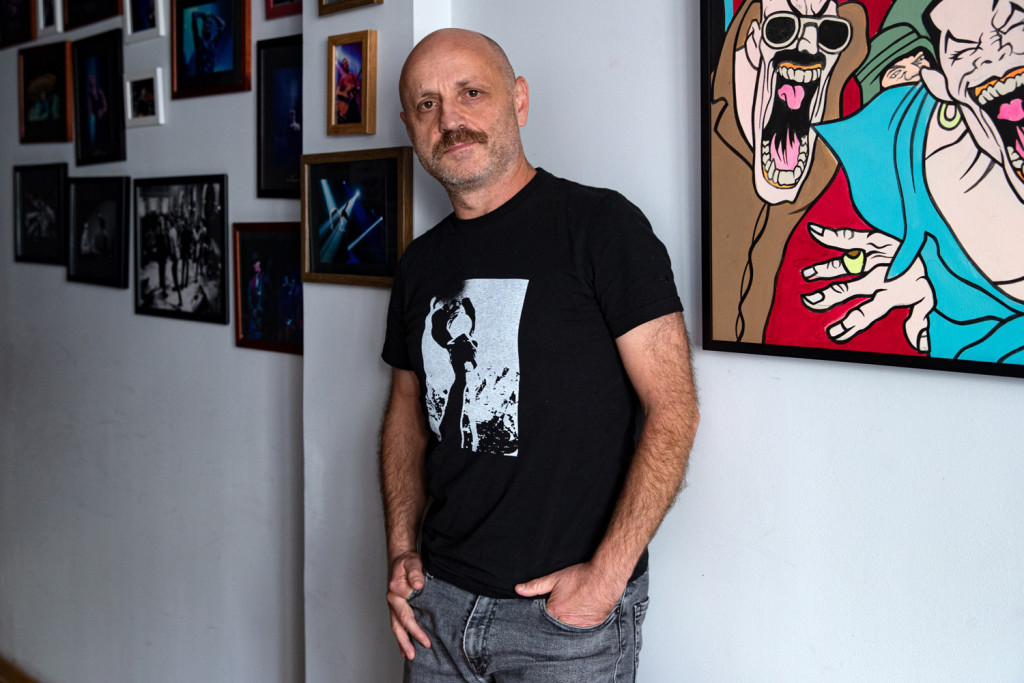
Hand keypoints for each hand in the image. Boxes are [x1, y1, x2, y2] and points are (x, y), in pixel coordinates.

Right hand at [386, 551, 430, 658]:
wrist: (399, 557)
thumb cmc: (406, 561)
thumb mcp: (412, 563)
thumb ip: (415, 573)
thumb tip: (418, 585)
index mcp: (395, 593)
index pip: (406, 616)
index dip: (416, 630)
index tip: (426, 641)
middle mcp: (392, 601)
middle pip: (398, 625)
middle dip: (406, 642)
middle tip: (413, 656)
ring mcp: (392, 604)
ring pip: (396, 626)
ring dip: (402, 641)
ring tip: (408, 655)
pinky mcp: (396, 605)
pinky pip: (397, 622)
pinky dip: (401, 633)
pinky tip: (405, 642)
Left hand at [515, 562, 625, 627]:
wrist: (605, 577)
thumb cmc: (580, 577)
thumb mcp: (555, 578)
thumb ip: (535, 586)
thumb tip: (518, 589)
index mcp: (554, 612)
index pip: (543, 620)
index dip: (545, 613)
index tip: (549, 607)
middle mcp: (566, 623)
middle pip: (556, 625)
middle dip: (557, 619)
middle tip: (564, 607)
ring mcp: (581, 626)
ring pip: (570, 628)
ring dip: (569, 622)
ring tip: (574, 608)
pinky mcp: (593, 625)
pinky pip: (583, 629)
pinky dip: (581, 622)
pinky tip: (583, 612)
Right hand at [800, 223, 933, 352]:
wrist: (935, 245)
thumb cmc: (925, 276)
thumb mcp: (928, 300)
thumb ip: (920, 321)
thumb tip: (920, 345)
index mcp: (891, 293)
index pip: (867, 312)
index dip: (850, 324)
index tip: (834, 334)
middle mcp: (879, 275)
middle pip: (849, 288)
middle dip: (828, 296)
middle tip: (811, 302)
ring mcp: (875, 257)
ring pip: (845, 265)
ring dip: (825, 270)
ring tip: (806, 275)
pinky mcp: (874, 240)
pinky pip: (851, 237)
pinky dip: (832, 234)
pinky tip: (814, 232)